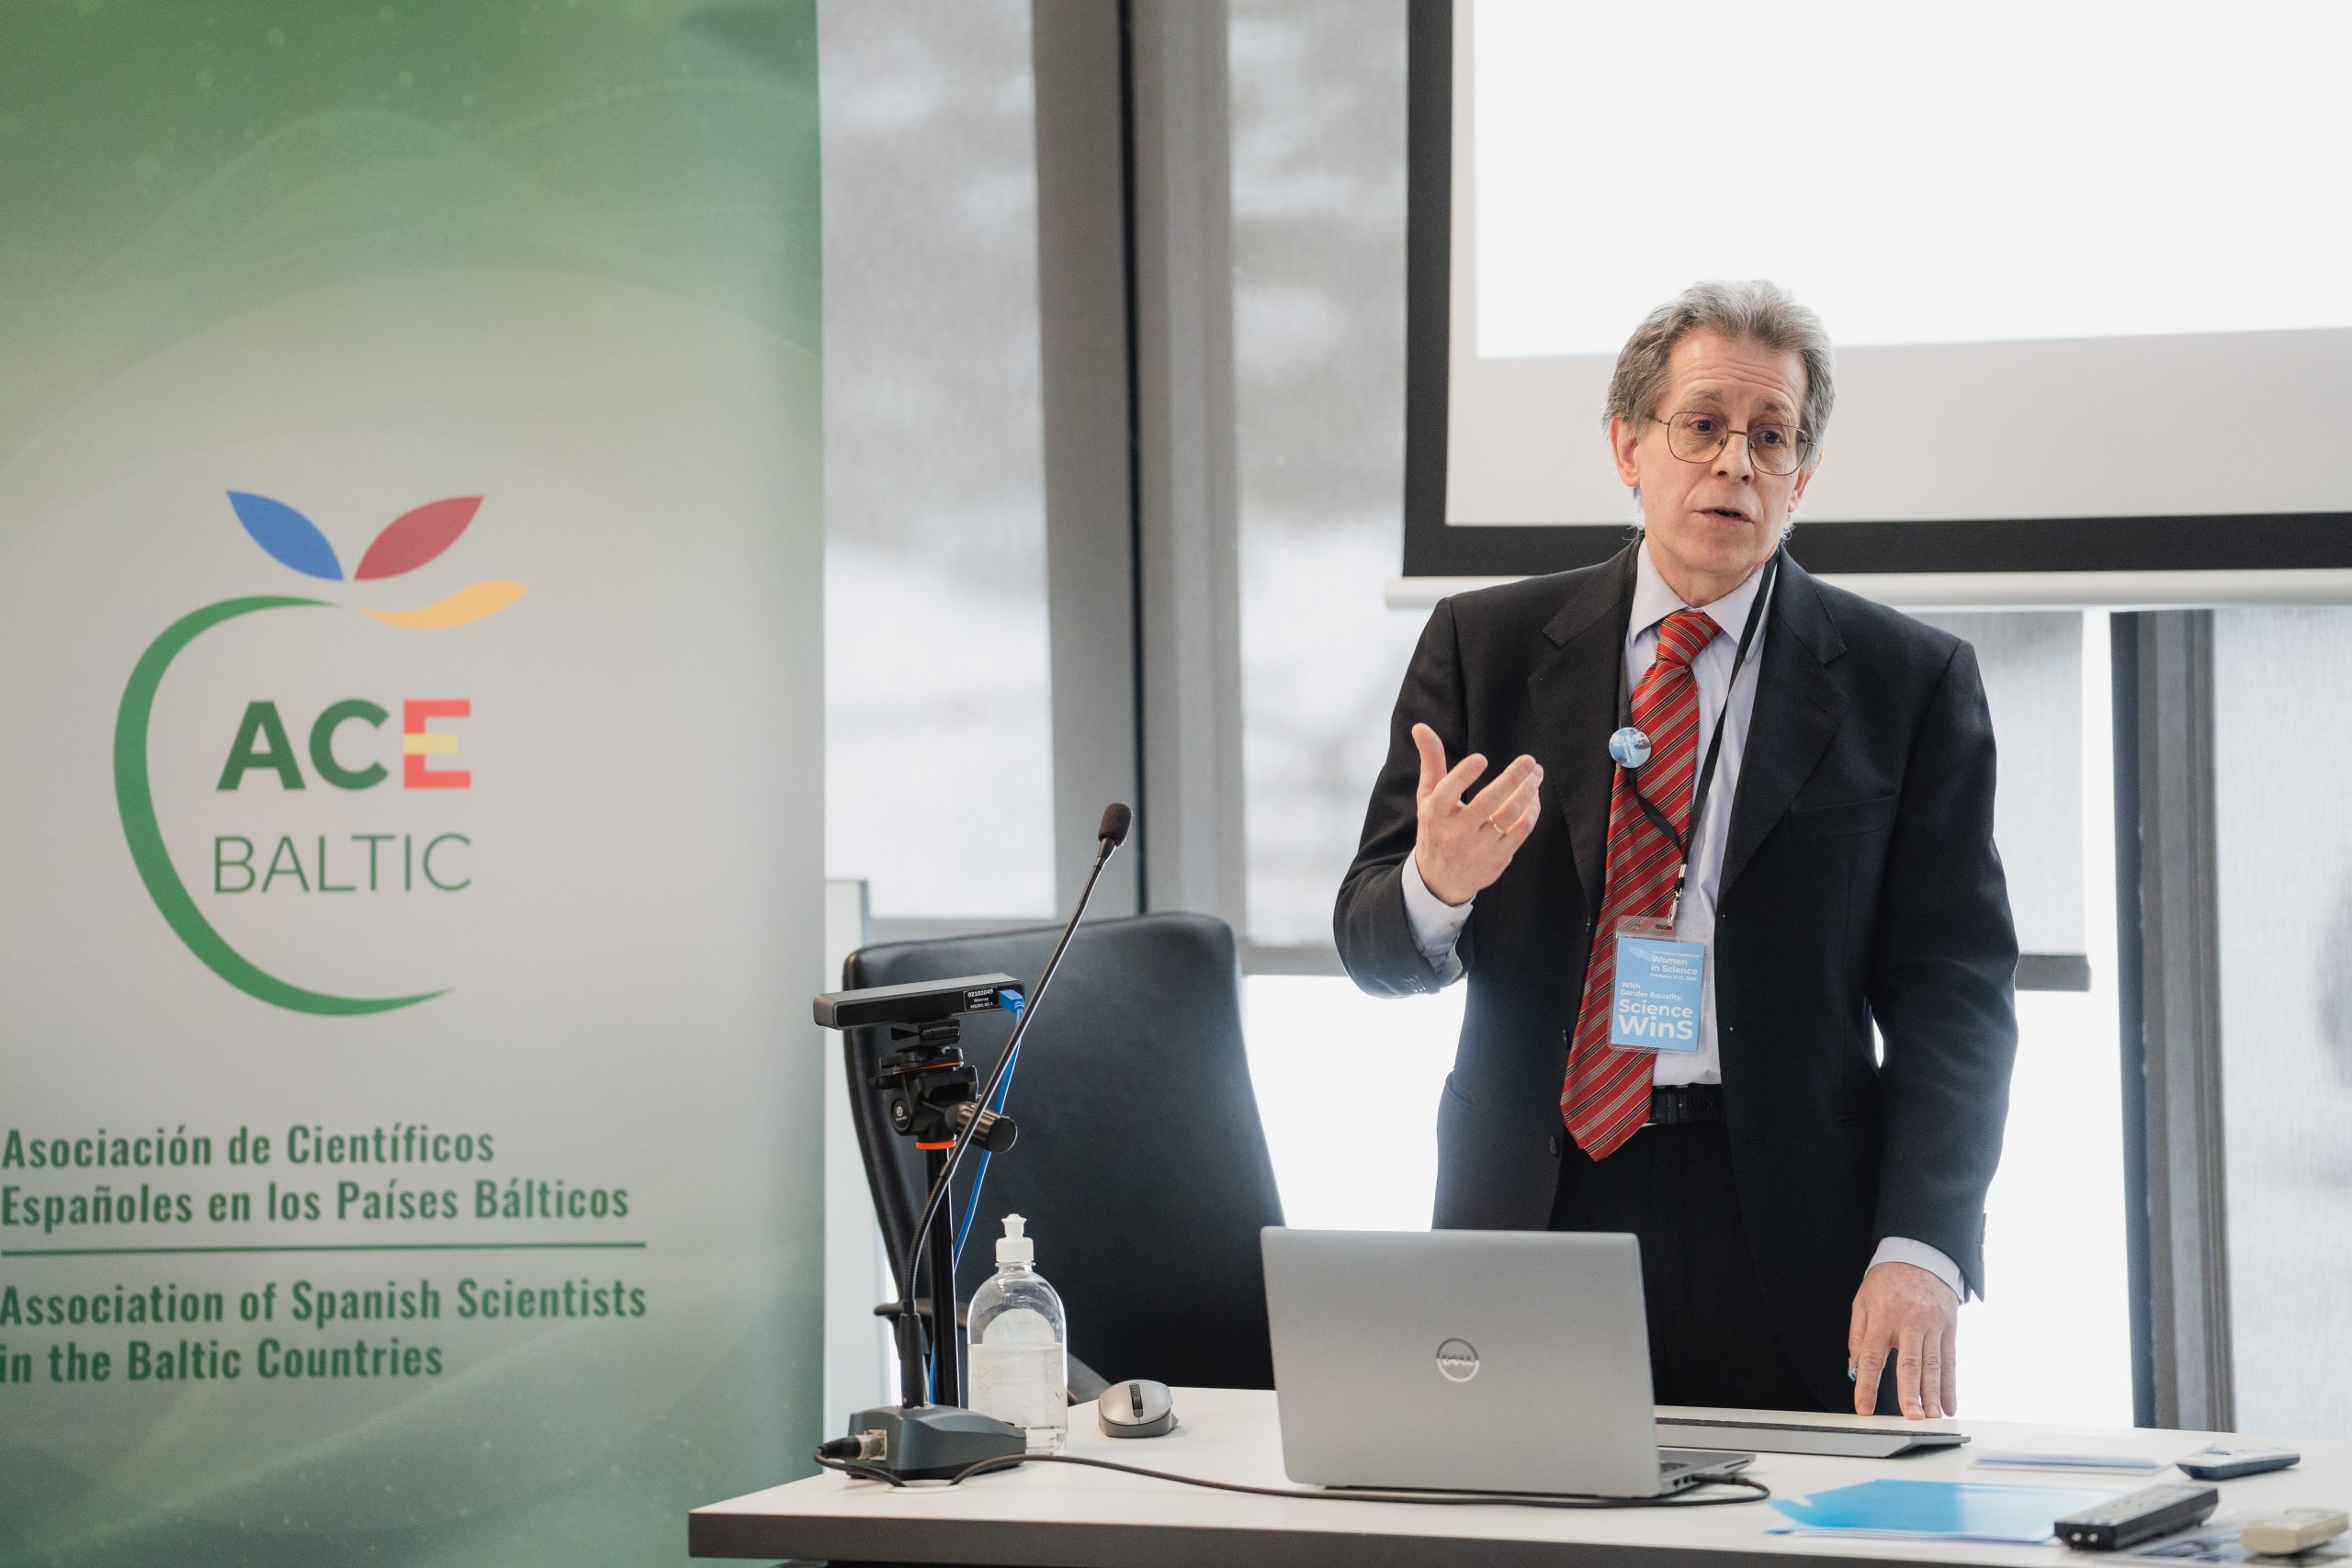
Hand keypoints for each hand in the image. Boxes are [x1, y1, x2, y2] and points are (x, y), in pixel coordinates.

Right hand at [1409, 723, 1541, 905]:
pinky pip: (1521, 830)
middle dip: (1512, 779)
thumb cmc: (1436, 826)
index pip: (1447, 793)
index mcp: (1436, 813)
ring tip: (1536, 774)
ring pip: (1510, 815)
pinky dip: (1531, 810)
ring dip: (1528, 792)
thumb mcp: (1428, 797)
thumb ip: (1431, 761)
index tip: (1481, 758)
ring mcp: (1479, 847)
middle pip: (1488, 803)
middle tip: (1529, 760)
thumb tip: (1420, 726)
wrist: (1441, 879)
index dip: (1463, 776)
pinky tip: (1533, 796)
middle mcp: (1456, 832)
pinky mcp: (1498, 857)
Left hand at [1849, 1261, 1958, 1418]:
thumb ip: (1857, 1337)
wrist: (1919, 1257)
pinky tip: (1949, 1404)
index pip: (1871, 1356)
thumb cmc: (1887, 1282)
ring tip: (1933, 1418)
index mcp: (1882, 1317)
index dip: (1867, 1384)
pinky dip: (1950, 1385)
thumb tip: (1853, 1370)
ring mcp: (1932, 1326)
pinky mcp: (1948, 1329)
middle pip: (1909, 1363)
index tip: (1864, 1408)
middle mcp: (1909, 1322)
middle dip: (1910, 1393)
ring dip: (1933, 1395)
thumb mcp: (1862, 1303)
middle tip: (1912, 1418)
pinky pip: (1950, 1360)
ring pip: (1933, 1365)